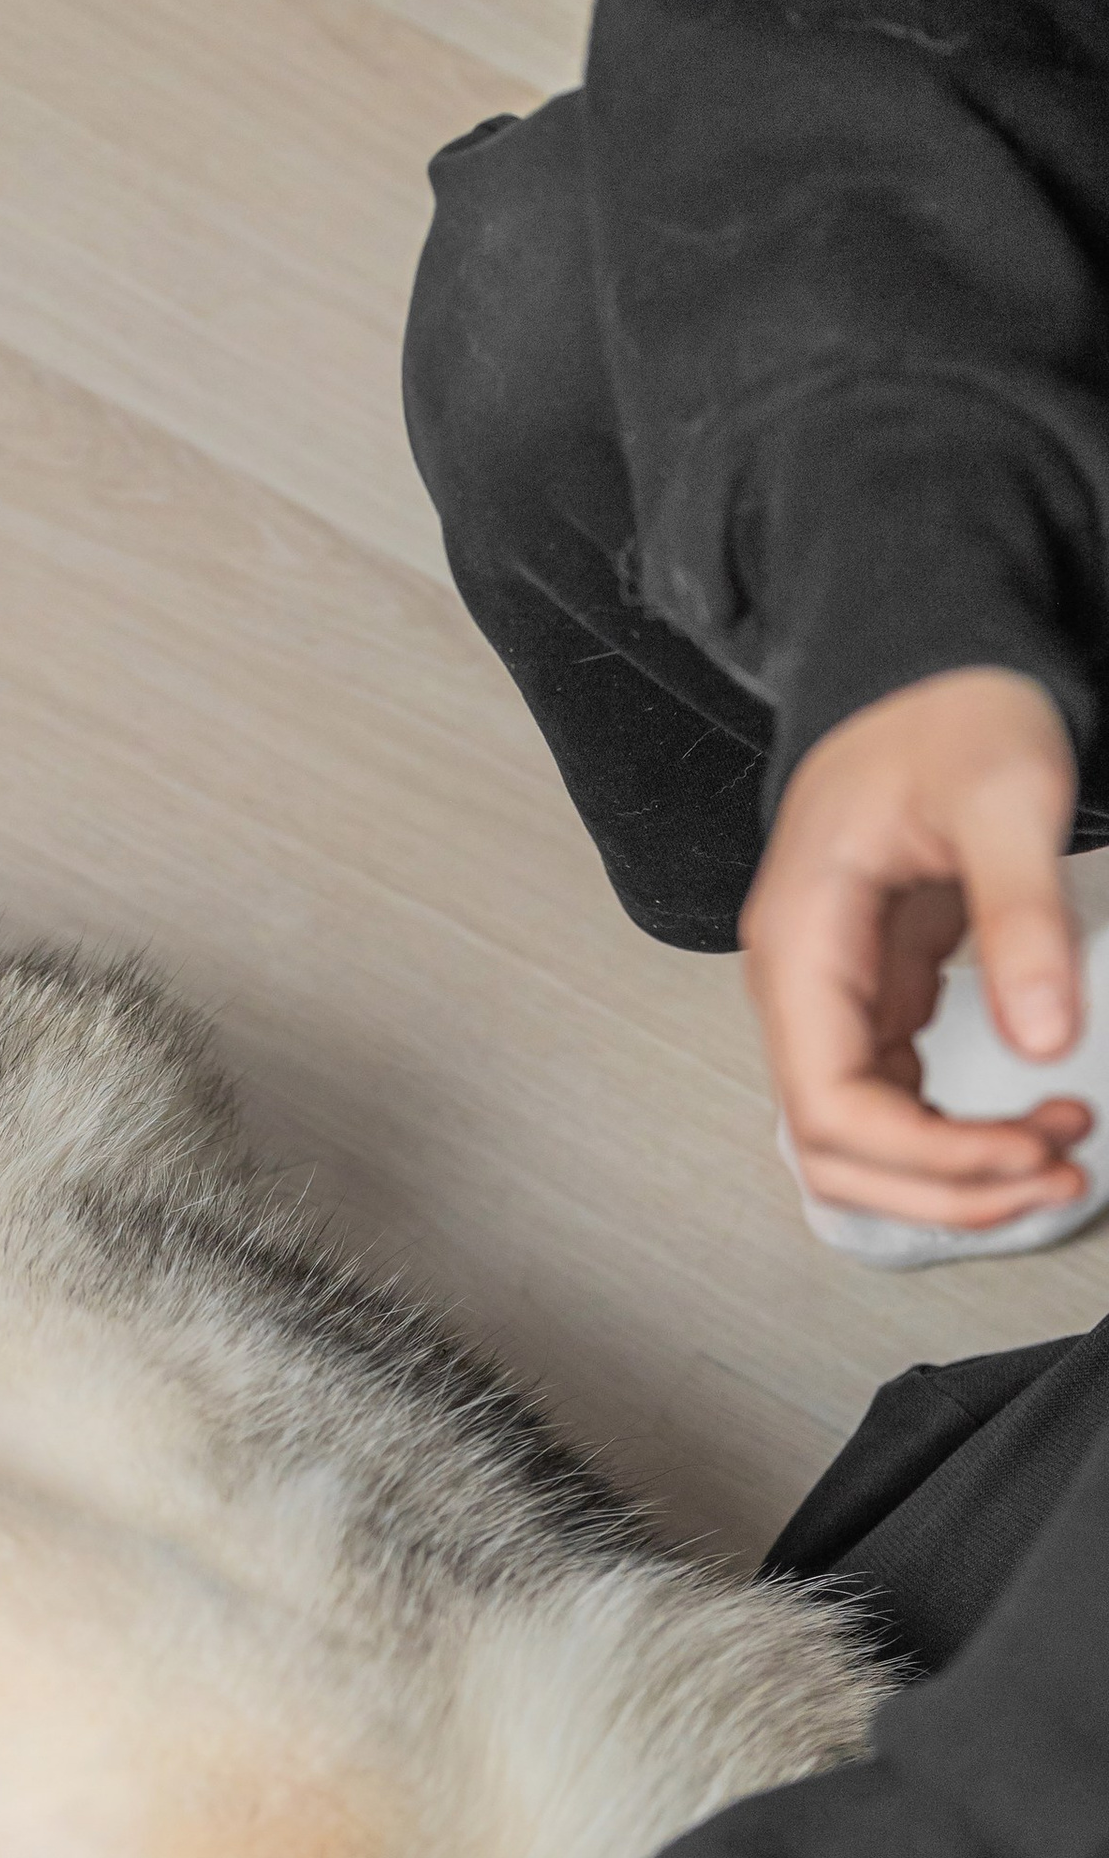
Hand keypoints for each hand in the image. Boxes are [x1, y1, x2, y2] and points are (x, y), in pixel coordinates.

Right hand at [744, 666, 1090, 1230]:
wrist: (926, 670)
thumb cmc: (945, 714)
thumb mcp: (1006, 797)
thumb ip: (1023, 918)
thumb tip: (1044, 1039)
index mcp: (802, 945)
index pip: (834, 1108)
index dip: (931, 1156)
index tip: (1029, 1148)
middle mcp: (800, 988)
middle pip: (837, 1153)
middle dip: (946, 1188)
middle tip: (1057, 1173)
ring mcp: (833, 1001)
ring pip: (861, 1145)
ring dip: (949, 1178)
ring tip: (1051, 1162)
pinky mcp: (875, 1001)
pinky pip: (895, 1104)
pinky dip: (956, 1137)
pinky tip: (1023, 1126)